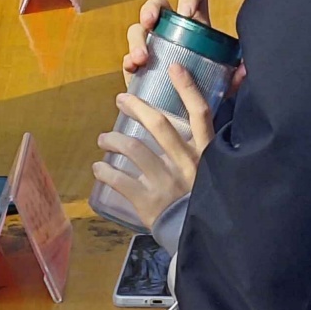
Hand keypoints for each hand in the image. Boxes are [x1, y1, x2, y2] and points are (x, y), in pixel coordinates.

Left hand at [92, 64, 213, 228]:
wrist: (202, 242)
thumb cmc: (202, 203)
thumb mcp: (211, 174)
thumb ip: (200, 154)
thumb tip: (184, 131)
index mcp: (207, 155)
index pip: (201, 114)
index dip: (188, 88)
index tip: (174, 67)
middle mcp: (188, 165)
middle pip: (158, 124)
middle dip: (135, 106)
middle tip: (120, 99)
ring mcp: (167, 183)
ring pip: (132, 148)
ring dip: (112, 140)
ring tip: (103, 140)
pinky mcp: (148, 202)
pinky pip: (119, 179)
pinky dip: (104, 171)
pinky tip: (98, 168)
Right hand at [120, 0, 243, 105]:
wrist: (189, 114)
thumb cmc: (208, 88)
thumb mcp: (225, 81)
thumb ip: (236, 76)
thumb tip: (245, 67)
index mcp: (197, 24)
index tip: (186, 12)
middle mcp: (172, 29)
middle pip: (158, 4)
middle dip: (151, 8)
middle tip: (150, 22)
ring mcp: (152, 45)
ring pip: (138, 29)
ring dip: (137, 39)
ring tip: (141, 58)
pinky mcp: (138, 65)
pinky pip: (128, 56)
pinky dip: (128, 60)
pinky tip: (133, 68)